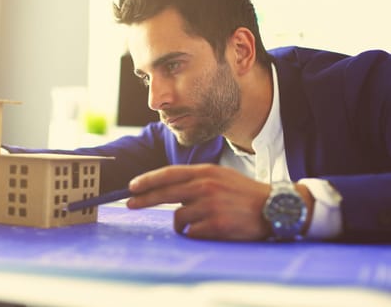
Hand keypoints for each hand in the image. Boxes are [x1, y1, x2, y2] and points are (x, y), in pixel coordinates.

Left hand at [127, 164, 271, 240]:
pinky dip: (195, 233)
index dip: (148, 180)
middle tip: (130, 204)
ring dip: (181, 223)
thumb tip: (168, 191)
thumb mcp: (219, 176)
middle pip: (165, 193)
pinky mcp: (216, 225)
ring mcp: (210, 206)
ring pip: (178, 218)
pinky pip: (191, 232)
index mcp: (206, 172)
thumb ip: (195, 180)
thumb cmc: (244, 193)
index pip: (169, 174)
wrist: (275, 206)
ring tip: (200, 221)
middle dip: (143, 199)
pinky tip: (210, 228)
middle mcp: (205, 186)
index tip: (132, 186)